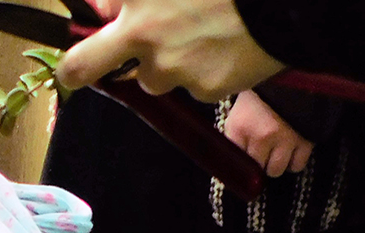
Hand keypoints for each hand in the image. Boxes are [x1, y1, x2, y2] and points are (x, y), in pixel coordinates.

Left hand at [57, 0, 284, 98]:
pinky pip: (194, 87)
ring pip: (152, 77)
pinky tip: (230, 48)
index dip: (83, 30)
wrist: (291, 1)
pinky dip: (207, 72)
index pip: (85, 22)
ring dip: (168, 64)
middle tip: (80, 69)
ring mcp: (172, 66)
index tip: (83, 36)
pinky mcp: (204, 88)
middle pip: (82, 67)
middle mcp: (143, 33)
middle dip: (78, 69)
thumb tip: (103, 9)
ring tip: (205, 35)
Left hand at [224, 91, 312, 175]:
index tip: (241, 166)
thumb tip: (232, 162)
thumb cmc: (261, 96)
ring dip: (275, 165)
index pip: (233, 162)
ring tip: (276, 153)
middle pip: (256, 169)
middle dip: (258, 164)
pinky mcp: (306, 139)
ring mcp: (285, 138)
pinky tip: (291, 152)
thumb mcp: (237, 114)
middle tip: (261, 154)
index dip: (238, 166)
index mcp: (239, 128)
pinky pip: (297, 165)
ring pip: (276, 170)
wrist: (295, 76)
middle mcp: (262, 136)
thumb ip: (234, 138)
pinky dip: (294, 162)